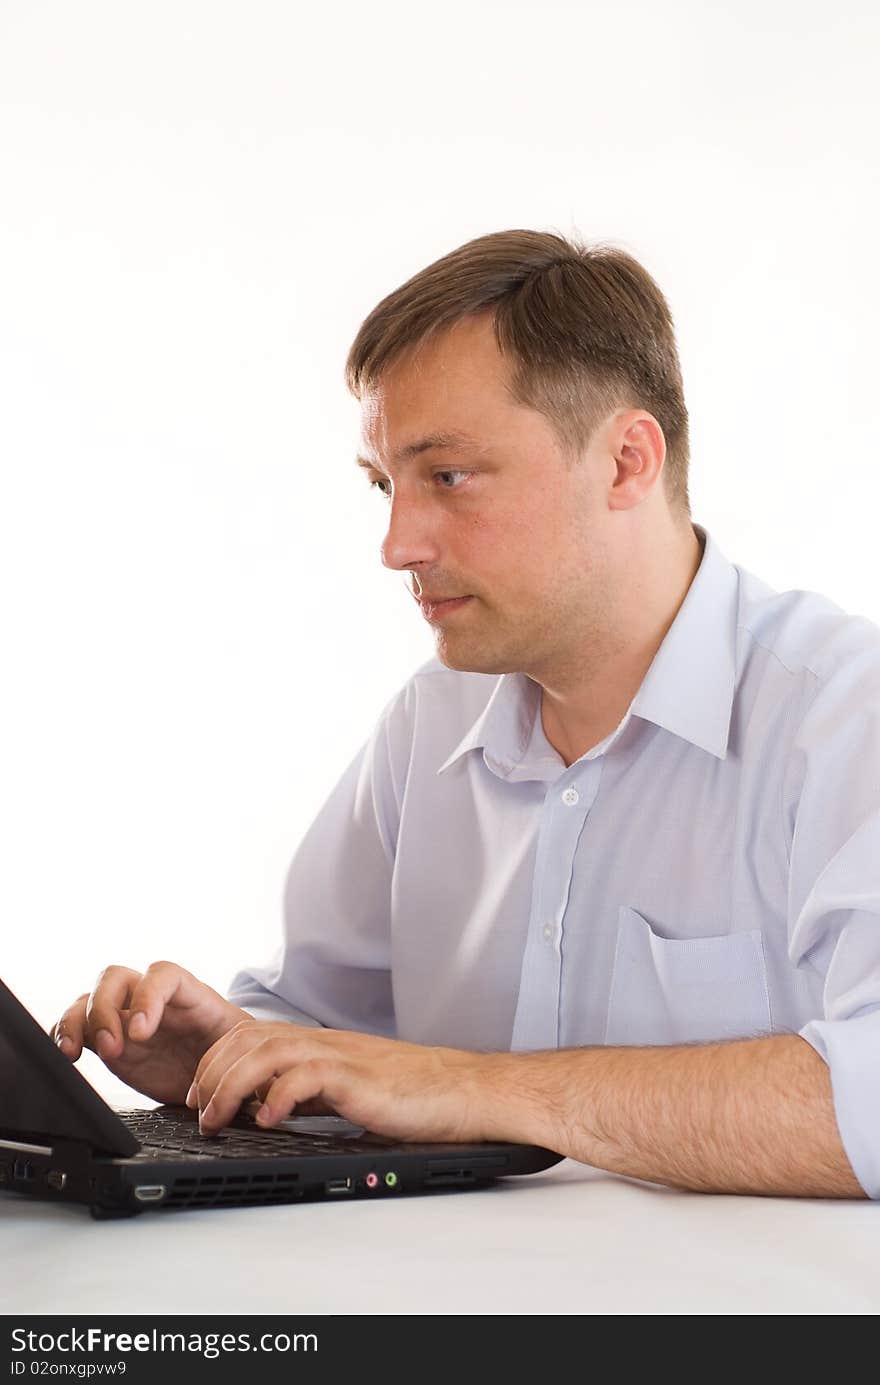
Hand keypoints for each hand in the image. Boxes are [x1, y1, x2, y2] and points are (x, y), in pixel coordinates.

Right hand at [51, 961, 252, 1104]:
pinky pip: (77, 1025)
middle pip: (117, 977)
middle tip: (114, 1047)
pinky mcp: (108, 1040)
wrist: (221, 1076)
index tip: (142, 1031)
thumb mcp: (244, 1054)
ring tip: (77, 1053)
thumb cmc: (237, 1057)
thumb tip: (248, 1086)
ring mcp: (127, 1016)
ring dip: (79, 1021)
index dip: (148, 996)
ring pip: (90, 997)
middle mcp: (153, 1000)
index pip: (163, 974)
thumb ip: (238, 1058)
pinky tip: (67, 1055)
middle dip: (106, 1009)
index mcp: (190, 996)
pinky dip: (65, 1034)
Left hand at [187, 1020, 503, 1143]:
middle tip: (199, 1111)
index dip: (215, 1061)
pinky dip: (279, 1097)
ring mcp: (340, 1056)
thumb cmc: (410, 1094)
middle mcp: (323, 1042)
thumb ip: (309, 1092)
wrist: (462, 1091)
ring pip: (267, 1051)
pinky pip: (307, 1076)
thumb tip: (267, 1109)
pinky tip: (267, 1121)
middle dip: (213, 1073)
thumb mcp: (345, 1089)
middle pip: (248, 1038)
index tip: (198, 1095)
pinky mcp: (358, 1077)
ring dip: (232, 1085)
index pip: (250, 1034)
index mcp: (317, 1043)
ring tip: (218, 1119)